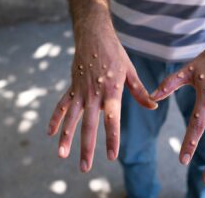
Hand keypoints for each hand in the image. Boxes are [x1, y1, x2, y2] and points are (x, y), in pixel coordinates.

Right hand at [47, 19, 157, 172]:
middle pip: (89, 125)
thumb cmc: (115, 54)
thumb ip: (140, 92)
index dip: (111, 138)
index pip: (111, 120)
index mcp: (111, 91)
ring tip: (62, 155)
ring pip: (71, 118)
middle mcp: (94, 94)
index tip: (111, 156)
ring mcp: (81, 91)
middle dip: (87, 148)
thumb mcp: (130, 72)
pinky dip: (56, 119)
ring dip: (66, 137)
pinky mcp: (72, 87)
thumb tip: (154, 106)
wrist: (94, 36)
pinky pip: (62, 105)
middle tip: (85, 168)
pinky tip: (51, 133)